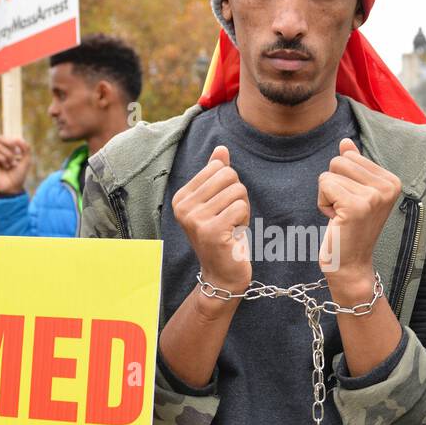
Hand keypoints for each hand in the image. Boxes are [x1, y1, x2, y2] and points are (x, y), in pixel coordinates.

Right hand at [0, 136, 31, 194]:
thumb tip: (18, 138)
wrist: (13, 187)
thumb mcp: (26, 160)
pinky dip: (3, 159)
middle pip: (0, 138)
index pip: (6, 137)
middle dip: (9, 144)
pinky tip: (6, 166)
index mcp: (8, 150)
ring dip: (8, 156)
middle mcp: (0, 152)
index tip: (19, 149)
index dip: (12, 140)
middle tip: (15, 153)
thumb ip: (26, 148)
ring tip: (11, 165)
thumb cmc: (19, 174)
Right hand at [171, 145, 250, 293]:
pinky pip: (241, 207)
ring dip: (242, 210)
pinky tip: (235, 235)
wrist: (221, 275)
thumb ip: (216, 175)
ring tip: (231, 227)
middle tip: (230, 218)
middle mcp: (183, 208)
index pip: (219, 168)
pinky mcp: (212, 231)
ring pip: (237, 192)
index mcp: (181, 197)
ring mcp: (196, 220)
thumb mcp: (216, 202)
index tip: (222, 209)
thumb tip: (221, 149)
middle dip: (238, 196)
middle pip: (229, 176)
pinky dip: (244, 221)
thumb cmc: (222, 236)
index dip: (229, 187)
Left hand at [317, 138, 401, 300]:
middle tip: (344, 210)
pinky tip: (336, 220)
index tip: (352, 203)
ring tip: (341, 216)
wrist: (350, 264)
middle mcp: (388, 186)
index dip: (343, 179)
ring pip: (330, 172)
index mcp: (392, 180)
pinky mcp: (356, 206)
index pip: (350, 156)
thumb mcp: (355, 193)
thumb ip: (353, 167)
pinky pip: (324, 184)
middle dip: (333, 184)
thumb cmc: (350, 229)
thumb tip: (345, 142)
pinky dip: (322, 202)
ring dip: (327, 195)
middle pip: (340, 160)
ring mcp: (374, 196)